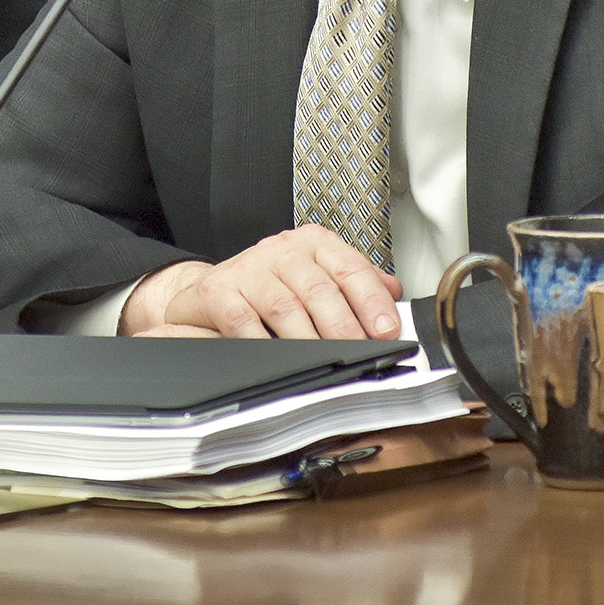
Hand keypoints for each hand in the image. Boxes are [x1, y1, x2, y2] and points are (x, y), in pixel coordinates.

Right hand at [117, 226, 403, 338]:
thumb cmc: (269, 286)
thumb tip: (394, 294)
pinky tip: (277, 358)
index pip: (350, 268)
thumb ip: (354, 283)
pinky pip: (243, 321)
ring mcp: (249, 269)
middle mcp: (282, 250)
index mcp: (313, 243)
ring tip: (325, 360)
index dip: (372, 301)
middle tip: (360, 352)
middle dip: (344, 326)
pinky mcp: (218, 291)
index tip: (387, 329)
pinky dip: (262, 343)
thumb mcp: (316, 276)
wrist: (208, 291)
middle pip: (320, 289)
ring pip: (286, 306)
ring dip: (308, 339)